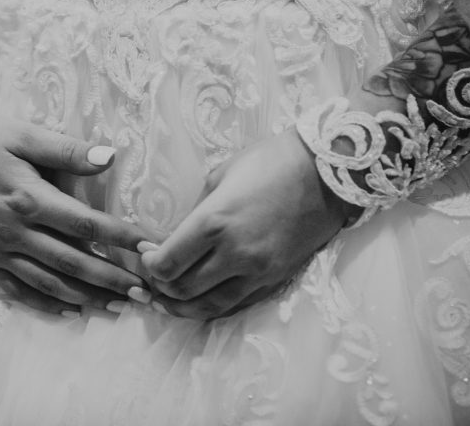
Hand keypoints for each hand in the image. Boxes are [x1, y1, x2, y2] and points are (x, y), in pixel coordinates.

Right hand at [0, 112, 150, 315]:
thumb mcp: (24, 134)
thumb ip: (67, 150)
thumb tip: (111, 156)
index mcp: (28, 199)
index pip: (85, 225)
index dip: (120, 238)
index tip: (149, 248)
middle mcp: (14, 232)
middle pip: (72, 262)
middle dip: (111, 279)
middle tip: (145, 293)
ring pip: (48, 283)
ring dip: (85, 297)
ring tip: (118, 307)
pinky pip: (18, 290)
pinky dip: (45, 304)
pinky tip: (70, 312)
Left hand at [139, 128, 349, 319]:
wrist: (324, 172)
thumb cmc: (269, 161)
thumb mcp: (221, 176)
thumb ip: (197, 211)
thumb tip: (179, 236)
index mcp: (214, 221)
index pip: (168, 262)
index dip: (149, 265)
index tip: (145, 254)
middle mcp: (235, 253)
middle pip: (183, 289)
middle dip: (161, 286)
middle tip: (152, 276)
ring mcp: (258, 270)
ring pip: (209, 306)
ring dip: (183, 306)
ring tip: (168, 299)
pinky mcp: (276, 279)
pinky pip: (237, 305)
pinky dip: (213, 308)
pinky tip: (201, 302)